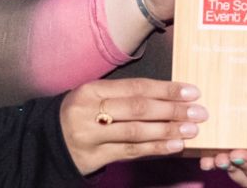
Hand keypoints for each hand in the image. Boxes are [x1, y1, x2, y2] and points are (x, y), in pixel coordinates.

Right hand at [59, 78, 206, 173]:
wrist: (48, 141)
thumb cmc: (82, 113)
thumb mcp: (96, 95)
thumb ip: (126, 94)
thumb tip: (169, 95)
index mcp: (92, 89)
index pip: (136, 87)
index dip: (166, 89)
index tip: (191, 92)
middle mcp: (89, 111)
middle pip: (137, 109)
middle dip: (172, 110)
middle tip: (198, 112)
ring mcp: (90, 136)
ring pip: (135, 132)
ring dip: (167, 131)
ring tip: (191, 131)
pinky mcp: (93, 158)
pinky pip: (130, 152)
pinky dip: (154, 148)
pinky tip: (173, 146)